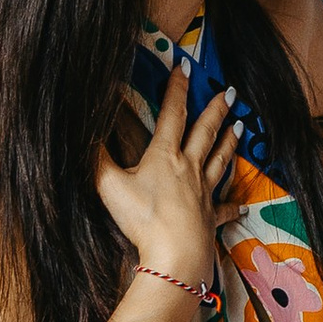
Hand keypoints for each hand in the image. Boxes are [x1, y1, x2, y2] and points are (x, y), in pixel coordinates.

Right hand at [95, 63, 235, 297]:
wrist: (174, 254)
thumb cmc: (143, 219)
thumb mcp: (110, 185)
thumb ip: (96, 157)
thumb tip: (80, 131)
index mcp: (165, 156)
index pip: (172, 115)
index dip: (177, 89)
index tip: (184, 67)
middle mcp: (189, 169)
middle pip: (205, 133)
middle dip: (216, 110)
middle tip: (231, 92)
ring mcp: (204, 193)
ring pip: (220, 161)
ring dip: (229, 143)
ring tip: (240, 127)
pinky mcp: (210, 219)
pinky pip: (224, 209)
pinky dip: (233, 206)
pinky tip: (242, 205)